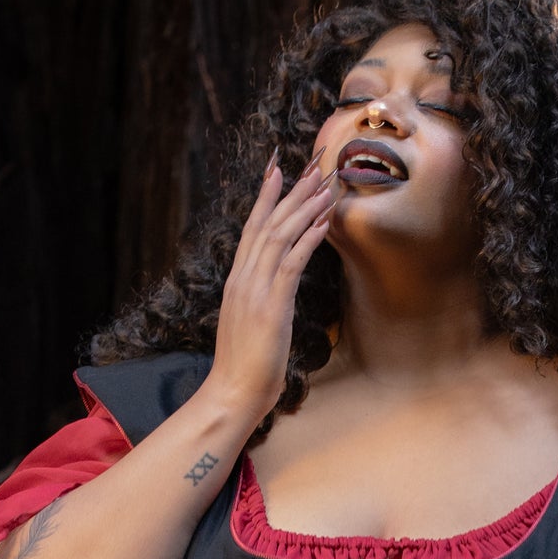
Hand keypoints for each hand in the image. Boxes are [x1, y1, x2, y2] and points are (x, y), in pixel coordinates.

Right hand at [207, 158, 336, 420]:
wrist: (233, 393)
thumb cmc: (245, 369)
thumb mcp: (252, 326)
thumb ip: (261, 303)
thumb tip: (275, 295)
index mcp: (238, 281)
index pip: (252, 230)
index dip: (266, 198)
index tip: (278, 171)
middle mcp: (243, 278)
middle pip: (267, 223)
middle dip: (291, 191)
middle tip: (312, 165)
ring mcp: (255, 290)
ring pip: (279, 235)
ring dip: (304, 208)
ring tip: (324, 185)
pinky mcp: (271, 305)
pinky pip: (291, 262)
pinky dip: (308, 239)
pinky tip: (324, 222)